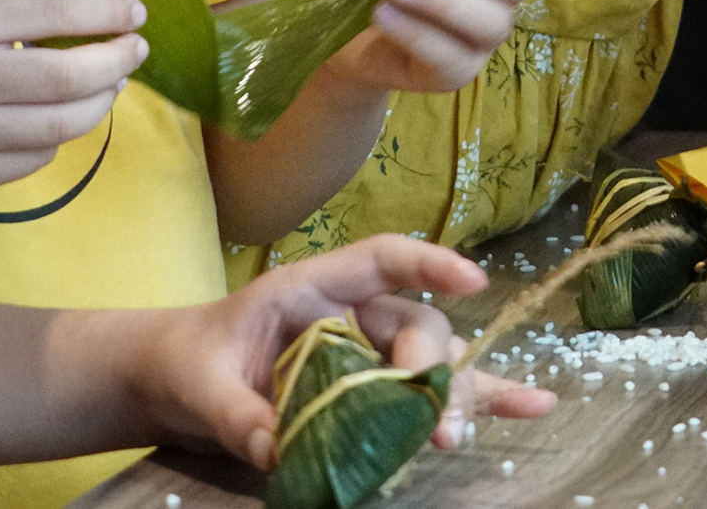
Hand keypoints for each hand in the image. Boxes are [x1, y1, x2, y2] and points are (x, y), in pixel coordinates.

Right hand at [0, 0, 147, 190]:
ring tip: (112, 81)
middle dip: (118, 60)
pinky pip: (38, 155)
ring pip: (64, 124)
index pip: (56, 13)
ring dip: (101, 100)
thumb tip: (104, 14)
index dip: (107, 14)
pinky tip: (61, 114)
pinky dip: (59, 133)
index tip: (136, 12)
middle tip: (136, 49)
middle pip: (70, 76)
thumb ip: (19, 7)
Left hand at [123, 235, 553, 470]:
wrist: (173, 382)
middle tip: (422, 417)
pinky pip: (433, 395)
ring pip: (433, 364)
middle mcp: (353, 316)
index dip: (428, 263)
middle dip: (427, 369)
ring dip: (454, 397)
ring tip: (454, 435)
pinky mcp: (372, 394)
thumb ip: (235, 413)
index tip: (470, 281)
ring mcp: (368, 355)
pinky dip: (480, 403)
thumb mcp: (197, 384)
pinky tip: (534, 406)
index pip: (380, 259)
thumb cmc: (185, 361)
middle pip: (416, 324)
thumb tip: (275, 447)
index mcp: (312, 289)